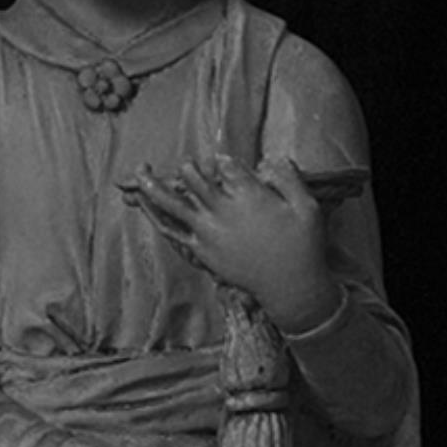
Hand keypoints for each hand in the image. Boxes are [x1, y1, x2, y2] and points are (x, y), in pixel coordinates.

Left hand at [121, 155, 340, 333]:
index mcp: (249, 196)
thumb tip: (269, 158)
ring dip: (154, 186)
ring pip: (174, 204)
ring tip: (139, 172)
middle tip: (187, 165)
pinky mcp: (201, 252)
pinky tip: (146, 207)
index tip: (224, 163)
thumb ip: (288, 177)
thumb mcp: (307, 206)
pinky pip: (172, 231)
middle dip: (189, 169)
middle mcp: (222, 211)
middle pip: (194, 179)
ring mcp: (208, 233)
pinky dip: (157, 217)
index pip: (225, 166)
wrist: (290, 287)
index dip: (222, 161)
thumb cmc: (302, 245)